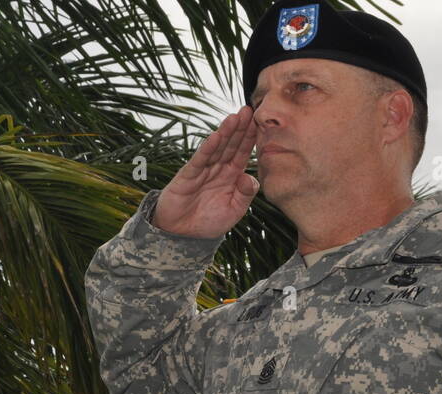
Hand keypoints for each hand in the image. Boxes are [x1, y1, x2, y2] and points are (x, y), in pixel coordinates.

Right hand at [152, 106, 258, 237]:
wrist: (182, 236)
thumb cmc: (208, 223)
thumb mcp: (234, 211)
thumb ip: (245, 195)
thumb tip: (250, 177)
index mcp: (231, 176)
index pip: (243, 153)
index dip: (250, 138)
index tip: (259, 122)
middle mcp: (218, 169)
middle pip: (231, 145)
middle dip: (240, 128)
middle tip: (249, 109)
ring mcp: (203, 170)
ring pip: (217, 148)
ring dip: (226, 132)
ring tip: (235, 117)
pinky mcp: (188, 176)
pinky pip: (200, 160)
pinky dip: (208, 148)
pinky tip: (216, 136)